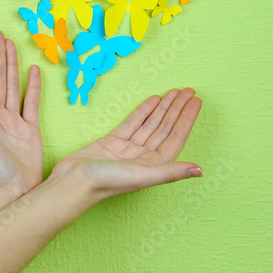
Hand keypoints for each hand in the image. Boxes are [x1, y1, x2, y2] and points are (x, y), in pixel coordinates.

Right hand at [51, 88, 201, 198]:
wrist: (73, 181)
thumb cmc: (107, 182)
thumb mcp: (142, 175)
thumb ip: (171, 172)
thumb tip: (199, 171)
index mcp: (154, 166)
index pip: (175, 137)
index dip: (186, 119)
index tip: (196, 101)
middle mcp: (144, 157)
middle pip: (165, 128)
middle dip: (177, 109)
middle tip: (189, 90)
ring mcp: (129, 149)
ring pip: (151, 124)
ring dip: (163, 108)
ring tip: (174, 92)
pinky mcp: (113, 142)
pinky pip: (133, 123)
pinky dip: (144, 111)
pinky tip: (153, 100)